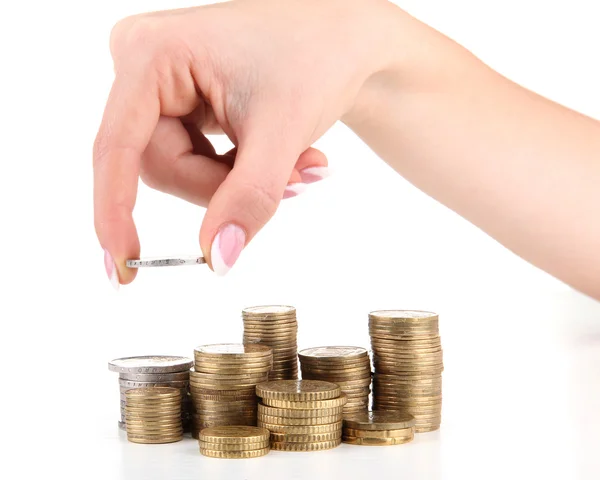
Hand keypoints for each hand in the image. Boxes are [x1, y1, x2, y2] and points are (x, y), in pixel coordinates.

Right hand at [93, 0, 390, 286]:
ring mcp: (160, 84)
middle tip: (293, 183)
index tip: (123, 267)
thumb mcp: (281, 132)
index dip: (115, 212)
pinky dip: (237, 170)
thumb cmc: (315, 58)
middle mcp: (143, 64)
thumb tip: (217, 259)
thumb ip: (249, 198)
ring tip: (299, 166)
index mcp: (152, 54)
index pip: (117, 149)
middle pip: (162, 166)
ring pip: (180, 169)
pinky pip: (194, 159)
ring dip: (238, 181)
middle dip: (224, 187)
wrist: (343, 36)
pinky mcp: (180, 101)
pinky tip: (282, 156)